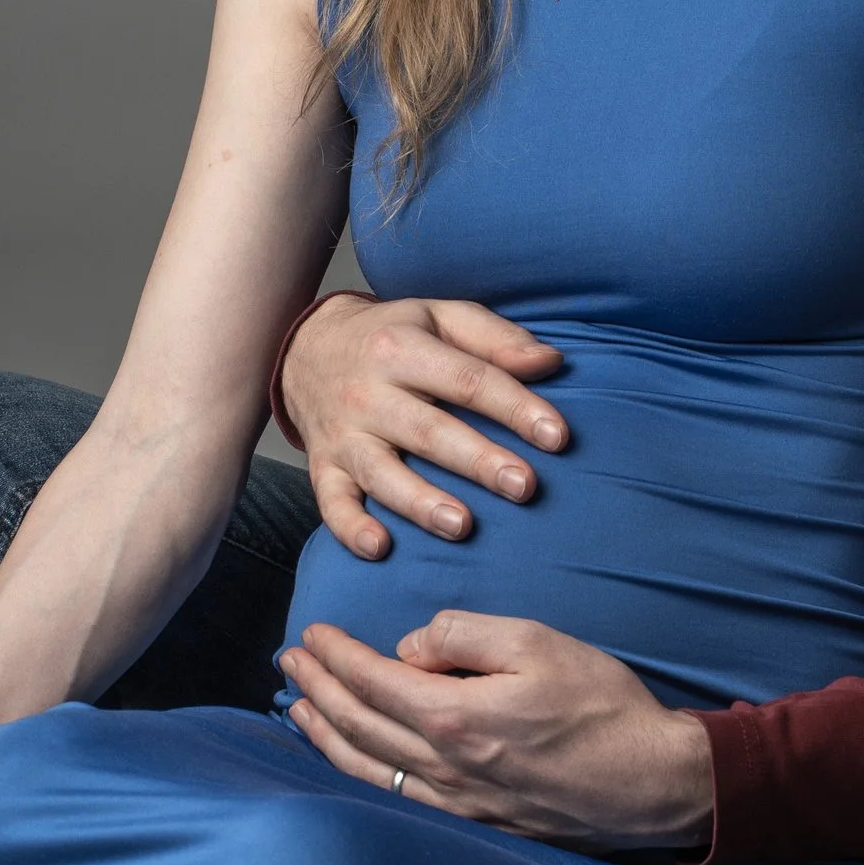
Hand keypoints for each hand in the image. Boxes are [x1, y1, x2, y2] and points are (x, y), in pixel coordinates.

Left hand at [279, 610, 714, 849]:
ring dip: (326, 734)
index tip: (314, 632)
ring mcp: (456, 802)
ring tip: (301, 707)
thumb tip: (411, 646)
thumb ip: (464, 635)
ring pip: (367, 769)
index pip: (371, 680)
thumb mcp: (538, 642)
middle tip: (291, 660)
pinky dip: (360, 772)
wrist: (652, 784)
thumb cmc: (603, 708)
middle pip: (358, 725)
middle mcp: (443, 767)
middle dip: (318, 688)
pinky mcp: (474, 822)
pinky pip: (397, 797)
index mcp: (454, 717)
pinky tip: (352, 758)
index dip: (336, 655)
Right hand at [280, 293, 568, 559]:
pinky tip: (378, 547)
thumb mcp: (440, 317)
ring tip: (462, 526)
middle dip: (477, 461)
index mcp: (401, 348)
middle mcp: (368, 393)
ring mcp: (343, 435)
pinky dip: (349, 528)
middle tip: (524, 486)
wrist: (306, 349)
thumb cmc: (391, 336)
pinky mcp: (322, 468)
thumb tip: (550, 362)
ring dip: (421, 502)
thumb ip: (495, 338)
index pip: (468, 380)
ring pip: (382, 473)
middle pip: (429, 431)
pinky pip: (331, 502)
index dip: (515, 407)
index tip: (558, 437)